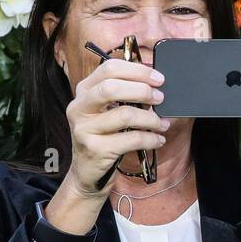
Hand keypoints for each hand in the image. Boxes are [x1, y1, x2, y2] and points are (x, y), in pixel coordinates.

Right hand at [63, 55, 172, 198]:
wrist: (87, 172)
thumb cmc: (103, 138)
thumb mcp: (106, 112)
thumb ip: (122, 95)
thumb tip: (154, 84)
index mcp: (84, 91)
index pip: (109, 68)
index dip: (137, 71)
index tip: (158, 78)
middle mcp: (79, 107)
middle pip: (112, 87)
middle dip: (142, 90)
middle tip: (160, 98)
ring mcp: (85, 129)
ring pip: (125, 114)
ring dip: (151, 118)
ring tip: (162, 124)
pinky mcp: (96, 149)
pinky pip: (131, 139)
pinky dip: (150, 138)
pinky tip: (158, 139)